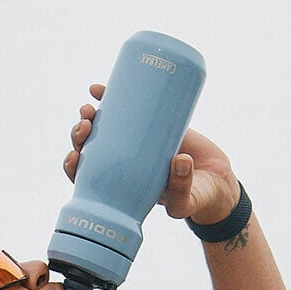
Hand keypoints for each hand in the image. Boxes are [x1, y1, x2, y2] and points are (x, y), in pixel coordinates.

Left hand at [65, 83, 240, 225]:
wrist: (218, 180)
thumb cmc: (197, 197)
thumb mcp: (186, 200)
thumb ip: (181, 187)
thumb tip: (179, 160)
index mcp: (120, 186)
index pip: (87, 178)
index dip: (73, 167)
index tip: (72, 157)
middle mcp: (122, 163)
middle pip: (90, 149)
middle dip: (80, 135)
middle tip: (86, 123)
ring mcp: (135, 142)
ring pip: (102, 128)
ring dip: (89, 116)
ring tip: (89, 106)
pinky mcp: (151, 123)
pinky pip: (125, 109)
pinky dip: (110, 97)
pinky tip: (98, 88)